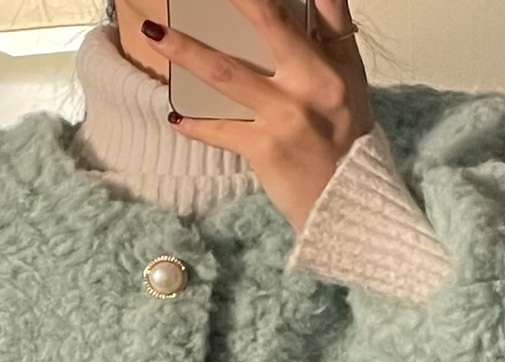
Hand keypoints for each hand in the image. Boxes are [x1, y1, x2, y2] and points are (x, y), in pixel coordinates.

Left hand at [140, 0, 377, 234]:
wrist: (350, 198)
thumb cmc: (347, 133)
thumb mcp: (351, 75)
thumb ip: (333, 27)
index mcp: (324, 67)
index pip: (283, 18)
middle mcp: (303, 89)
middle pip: (257, 33)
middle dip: (226, 4)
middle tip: (173, 6)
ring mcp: (281, 120)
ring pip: (226, 76)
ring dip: (187, 53)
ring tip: (154, 36)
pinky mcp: (263, 151)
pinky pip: (220, 131)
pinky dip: (196, 124)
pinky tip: (176, 117)